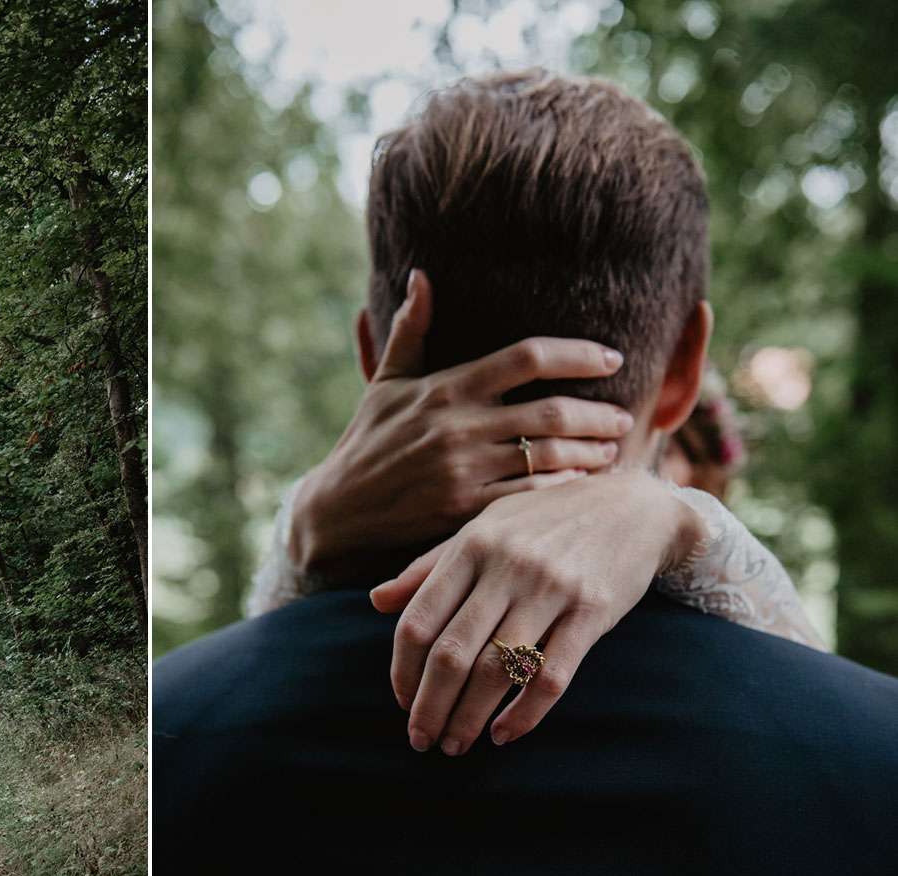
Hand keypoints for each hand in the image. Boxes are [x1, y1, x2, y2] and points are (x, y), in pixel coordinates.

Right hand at [288, 269, 634, 581]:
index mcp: (445, 388)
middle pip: (550, 410)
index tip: (610, 358)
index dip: (577, 354)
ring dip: (589, 452)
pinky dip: (560, 489)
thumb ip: (412, 330)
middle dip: (597, 413)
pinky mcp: (462, 510)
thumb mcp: (386, 382)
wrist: (340, 509)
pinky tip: (581, 484)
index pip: (526, 357)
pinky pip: (527, 496)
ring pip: (547, 455)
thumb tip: (421, 276)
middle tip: (625, 415)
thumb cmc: (367, 440)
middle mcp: (458, 426)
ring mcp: (462, 470)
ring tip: (611, 449)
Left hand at [370, 472, 706, 755]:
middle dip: (430, 707)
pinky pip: (551, 676)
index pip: (419, 621)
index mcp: (471, 546)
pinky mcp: (593, 612)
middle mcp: (507, 566)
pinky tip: (504, 734)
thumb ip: (429, 568)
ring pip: (498, 670)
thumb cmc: (543, 522)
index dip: (403, 670)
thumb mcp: (482, 530)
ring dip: (469, 717)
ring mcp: (551, 589)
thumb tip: (376, 601)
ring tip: (455, 744)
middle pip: (452, 653)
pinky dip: (524, 714)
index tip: (401, 701)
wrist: (633, 506)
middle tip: (421, 739)